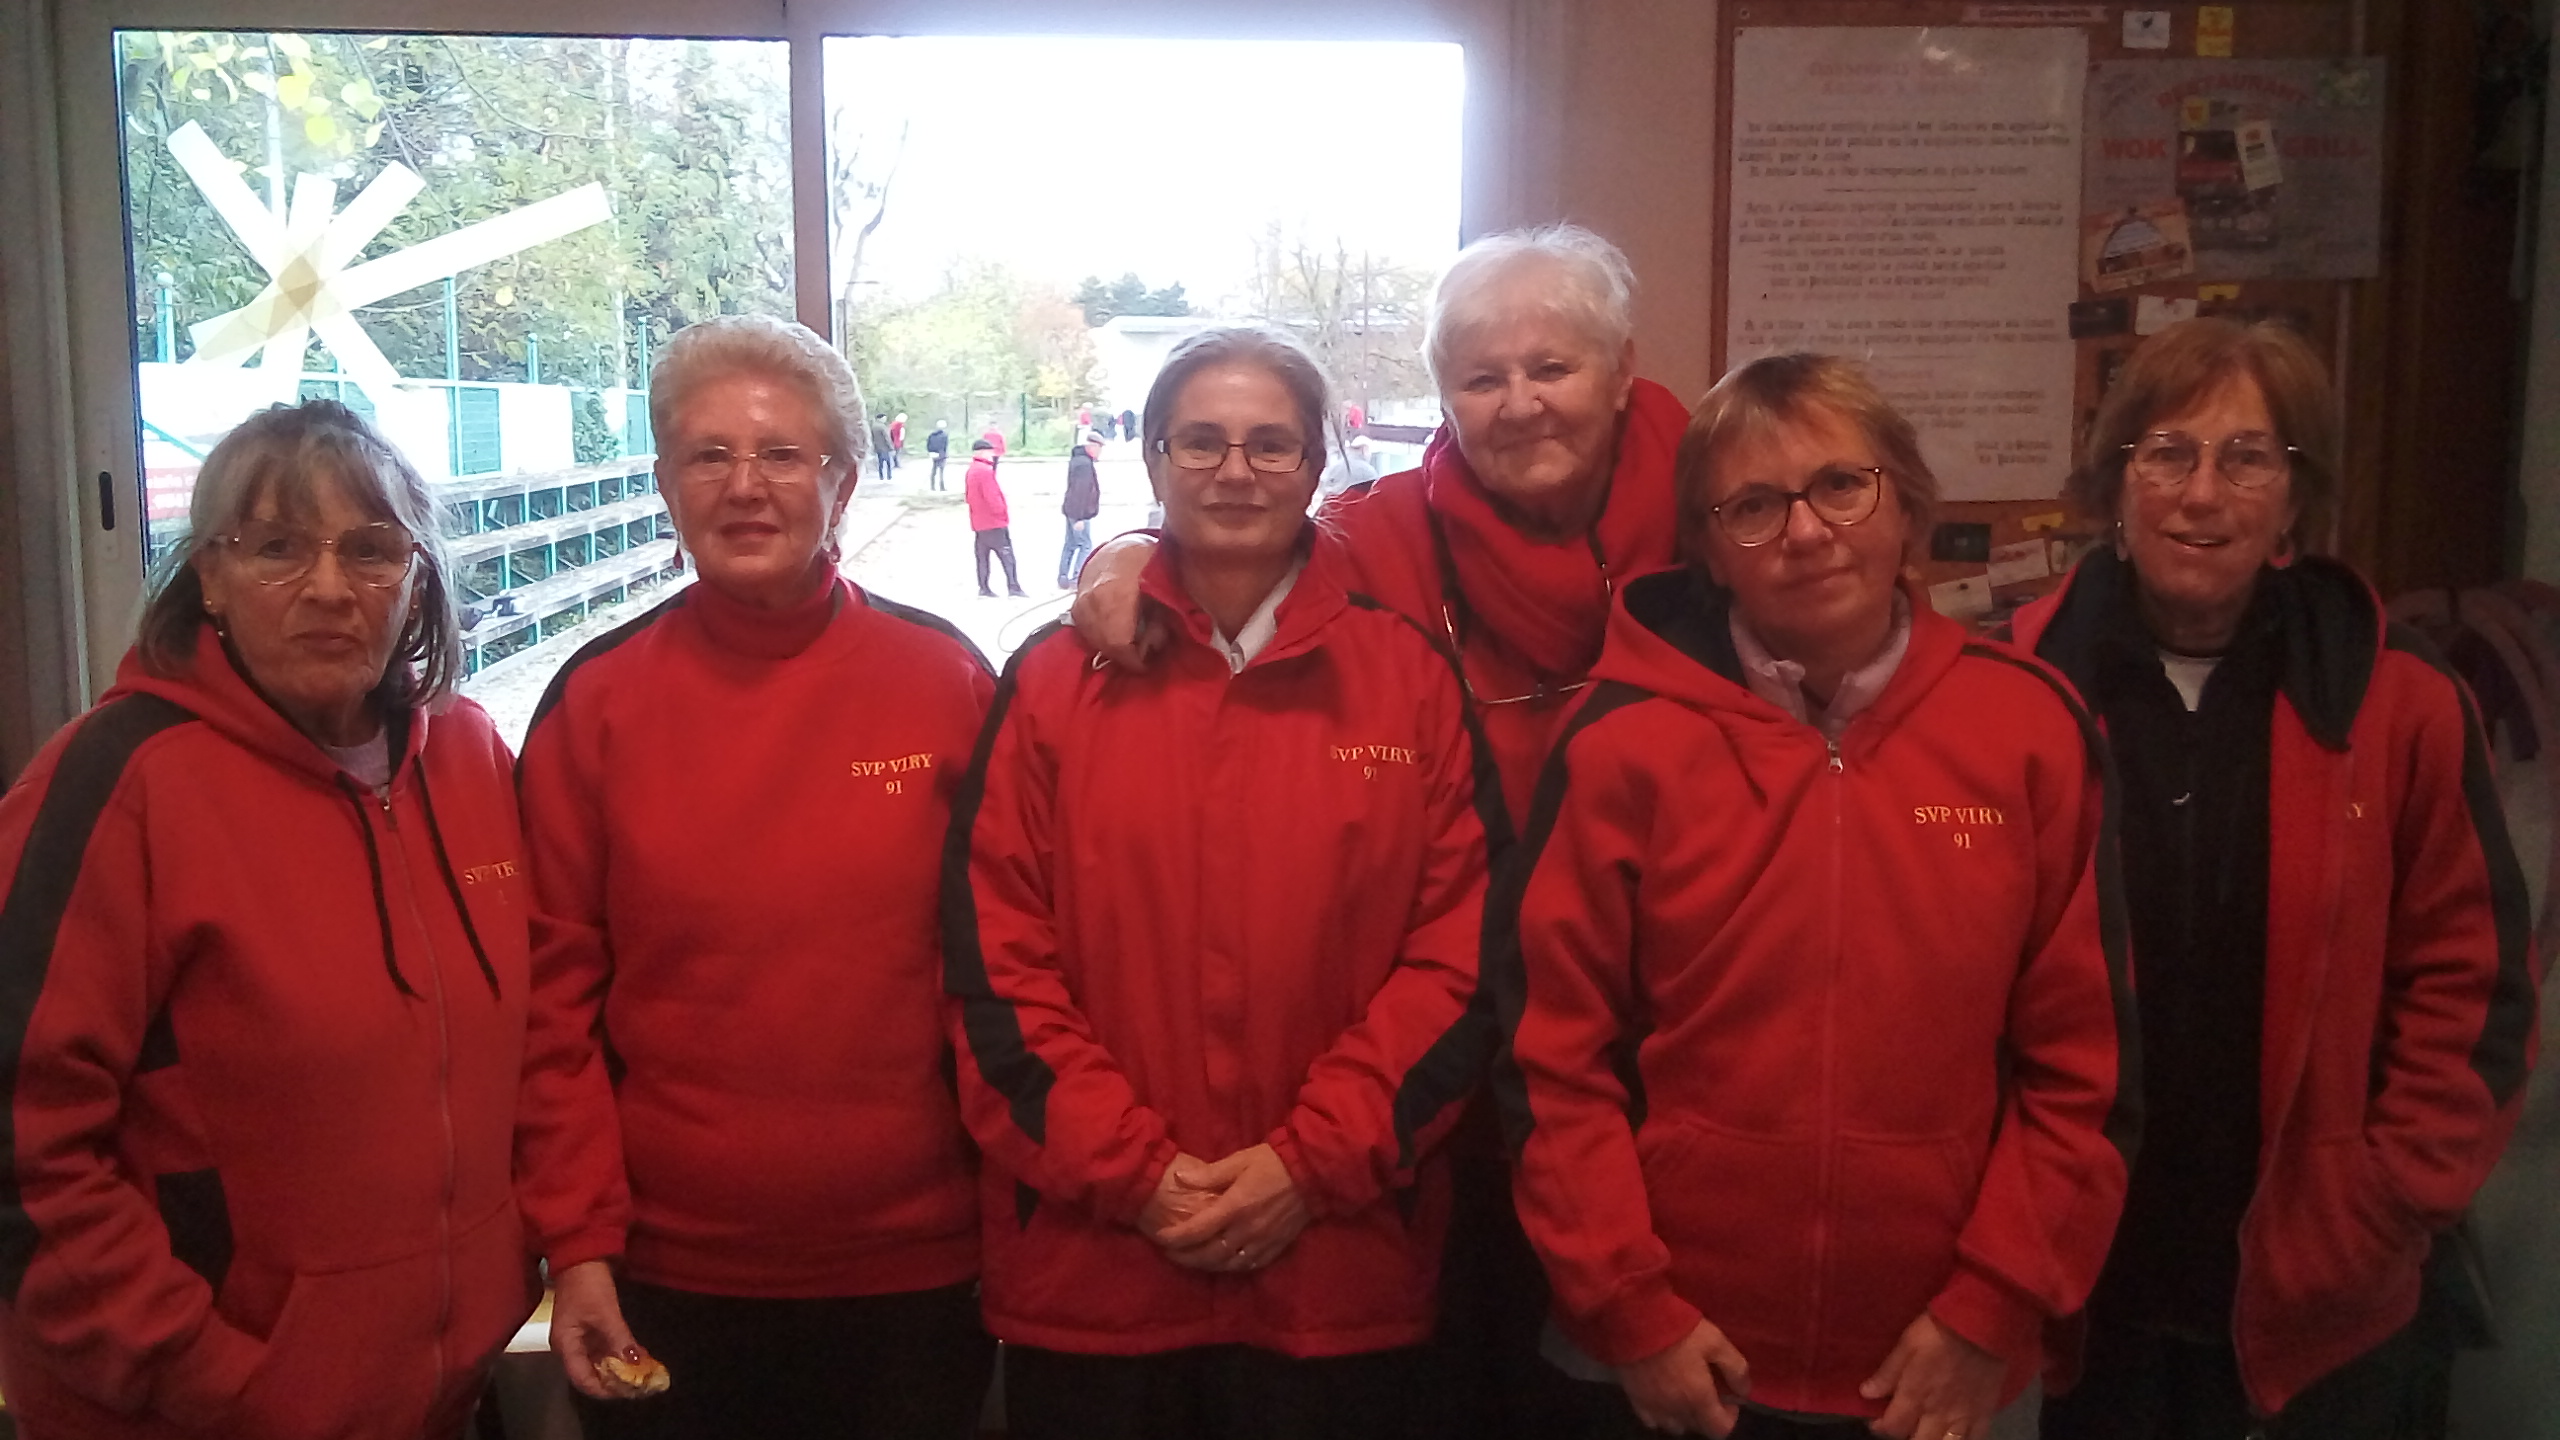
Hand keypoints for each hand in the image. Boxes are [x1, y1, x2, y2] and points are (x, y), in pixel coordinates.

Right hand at [549, 1260, 655, 1401]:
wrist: (581, 1255)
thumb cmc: (587, 1284)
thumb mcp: (605, 1313)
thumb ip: (620, 1339)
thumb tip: (635, 1364)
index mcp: (565, 1346)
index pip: (582, 1379)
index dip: (604, 1389)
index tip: (628, 1392)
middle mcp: (570, 1346)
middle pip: (591, 1374)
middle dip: (615, 1381)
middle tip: (641, 1385)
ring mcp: (580, 1338)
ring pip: (600, 1362)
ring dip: (620, 1368)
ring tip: (643, 1373)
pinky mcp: (590, 1328)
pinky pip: (604, 1349)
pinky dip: (620, 1354)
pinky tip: (637, 1357)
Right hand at [1070, 534, 1166, 671]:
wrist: (1119, 549)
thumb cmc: (1146, 565)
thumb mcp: (1162, 589)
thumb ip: (1160, 619)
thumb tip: (1154, 646)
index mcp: (1115, 595)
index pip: (1118, 642)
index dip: (1133, 660)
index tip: (1146, 665)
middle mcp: (1092, 601)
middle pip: (1105, 645)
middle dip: (1124, 656)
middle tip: (1140, 656)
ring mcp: (1080, 604)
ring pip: (1094, 641)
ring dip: (1112, 648)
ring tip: (1129, 646)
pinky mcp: (1075, 607)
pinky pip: (1086, 633)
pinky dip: (1100, 639)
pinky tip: (1115, 635)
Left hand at [1151, 1143, 1311, 1271]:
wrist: (1312, 1173)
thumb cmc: (1272, 1162)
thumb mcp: (1238, 1160)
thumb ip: (1208, 1174)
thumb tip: (1179, 1178)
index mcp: (1234, 1207)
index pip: (1197, 1230)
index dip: (1176, 1238)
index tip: (1161, 1238)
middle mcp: (1246, 1229)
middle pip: (1209, 1254)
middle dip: (1185, 1257)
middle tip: (1170, 1254)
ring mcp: (1262, 1241)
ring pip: (1227, 1264)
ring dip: (1206, 1265)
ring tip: (1192, 1259)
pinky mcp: (1276, 1247)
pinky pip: (1249, 1265)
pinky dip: (1231, 1266)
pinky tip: (1222, 1262)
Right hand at [1617, 1318, 1750, 1435]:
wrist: (1634, 1319)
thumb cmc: (1679, 1329)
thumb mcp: (1716, 1341)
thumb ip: (1736, 1368)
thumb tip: (1743, 1391)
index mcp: (1698, 1399)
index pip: (1720, 1430)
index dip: (1730, 1417)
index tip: (1729, 1397)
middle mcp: (1676, 1410)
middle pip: (1698, 1428)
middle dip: (1707, 1413)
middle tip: (1707, 1389)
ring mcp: (1653, 1407)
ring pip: (1674, 1426)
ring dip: (1684, 1415)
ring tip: (1684, 1393)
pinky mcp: (1634, 1399)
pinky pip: (1651, 1420)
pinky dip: (1661, 1414)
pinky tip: (1662, 1396)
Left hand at [1859, 1313, 2002, 1439]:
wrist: (1981, 1325)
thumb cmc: (1938, 1331)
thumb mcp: (1906, 1345)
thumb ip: (1887, 1373)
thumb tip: (1866, 1394)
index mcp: (1915, 1396)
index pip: (1893, 1427)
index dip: (1881, 1427)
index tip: (1877, 1420)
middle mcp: (1938, 1413)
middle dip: (1906, 1436)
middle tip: (1903, 1424)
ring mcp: (1963, 1417)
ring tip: (1926, 1431)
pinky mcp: (1984, 1414)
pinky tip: (1953, 1435)